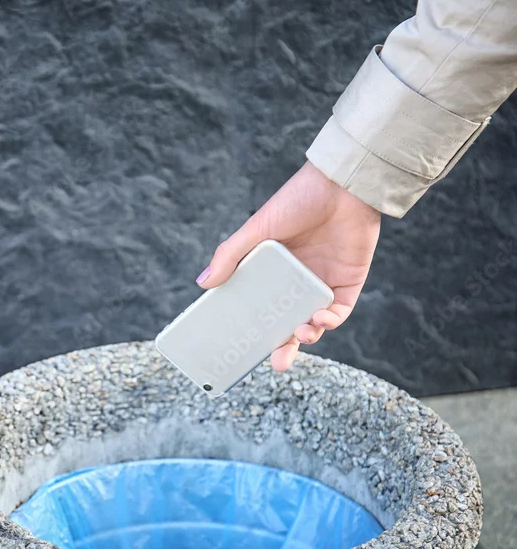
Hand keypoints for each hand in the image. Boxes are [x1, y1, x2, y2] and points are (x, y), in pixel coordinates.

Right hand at [196, 161, 380, 371]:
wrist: (343, 184)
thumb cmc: (297, 200)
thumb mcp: (256, 228)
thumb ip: (230, 255)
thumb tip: (202, 284)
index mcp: (272, 272)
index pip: (259, 309)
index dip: (253, 330)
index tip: (241, 349)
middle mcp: (296, 282)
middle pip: (287, 323)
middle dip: (283, 348)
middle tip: (277, 364)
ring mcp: (321, 283)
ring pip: (313, 323)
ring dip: (307, 336)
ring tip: (300, 334)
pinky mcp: (347, 282)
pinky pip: (339, 312)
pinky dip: (330, 321)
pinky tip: (320, 321)